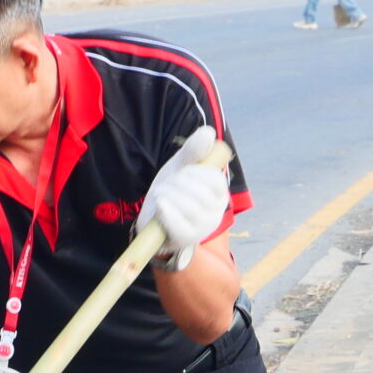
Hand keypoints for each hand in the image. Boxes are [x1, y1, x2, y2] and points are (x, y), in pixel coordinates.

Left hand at [142, 125, 230, 272]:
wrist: (153, 218)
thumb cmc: (173, 192)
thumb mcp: (181, 167)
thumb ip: (194, 150)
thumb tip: (209, 133)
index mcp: (219, 193)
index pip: (214, 180)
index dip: (194, 173)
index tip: (182, 172)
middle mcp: (215, 212)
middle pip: (199, 192)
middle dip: (177, 183)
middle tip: (168, 185)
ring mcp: (202, 228)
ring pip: (188, 206)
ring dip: (168, 194)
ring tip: (160, 194)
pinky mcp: (186, 238)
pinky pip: (178, 223)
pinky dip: (166, 210)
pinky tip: (160, 203)